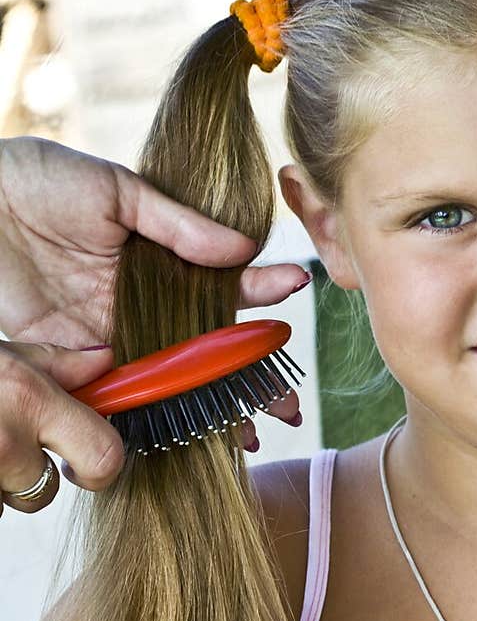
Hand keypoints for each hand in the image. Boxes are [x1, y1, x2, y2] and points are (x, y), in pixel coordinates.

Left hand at [0, 138, 309, 508]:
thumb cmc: (38, 180)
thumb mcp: (116, 191)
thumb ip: (178, 224)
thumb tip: (243, 247)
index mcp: (156, 262)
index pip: (221, 283)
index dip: (259, 289)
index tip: (295, 287)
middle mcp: (139, 307)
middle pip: (205, 351)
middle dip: (250, 380)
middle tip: (287, 406)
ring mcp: (106, 339)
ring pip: (169, 383)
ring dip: (211, 411)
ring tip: (249, 435)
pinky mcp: (67, 365)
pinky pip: (113, 398)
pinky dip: (146, 422)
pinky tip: (181, 440)